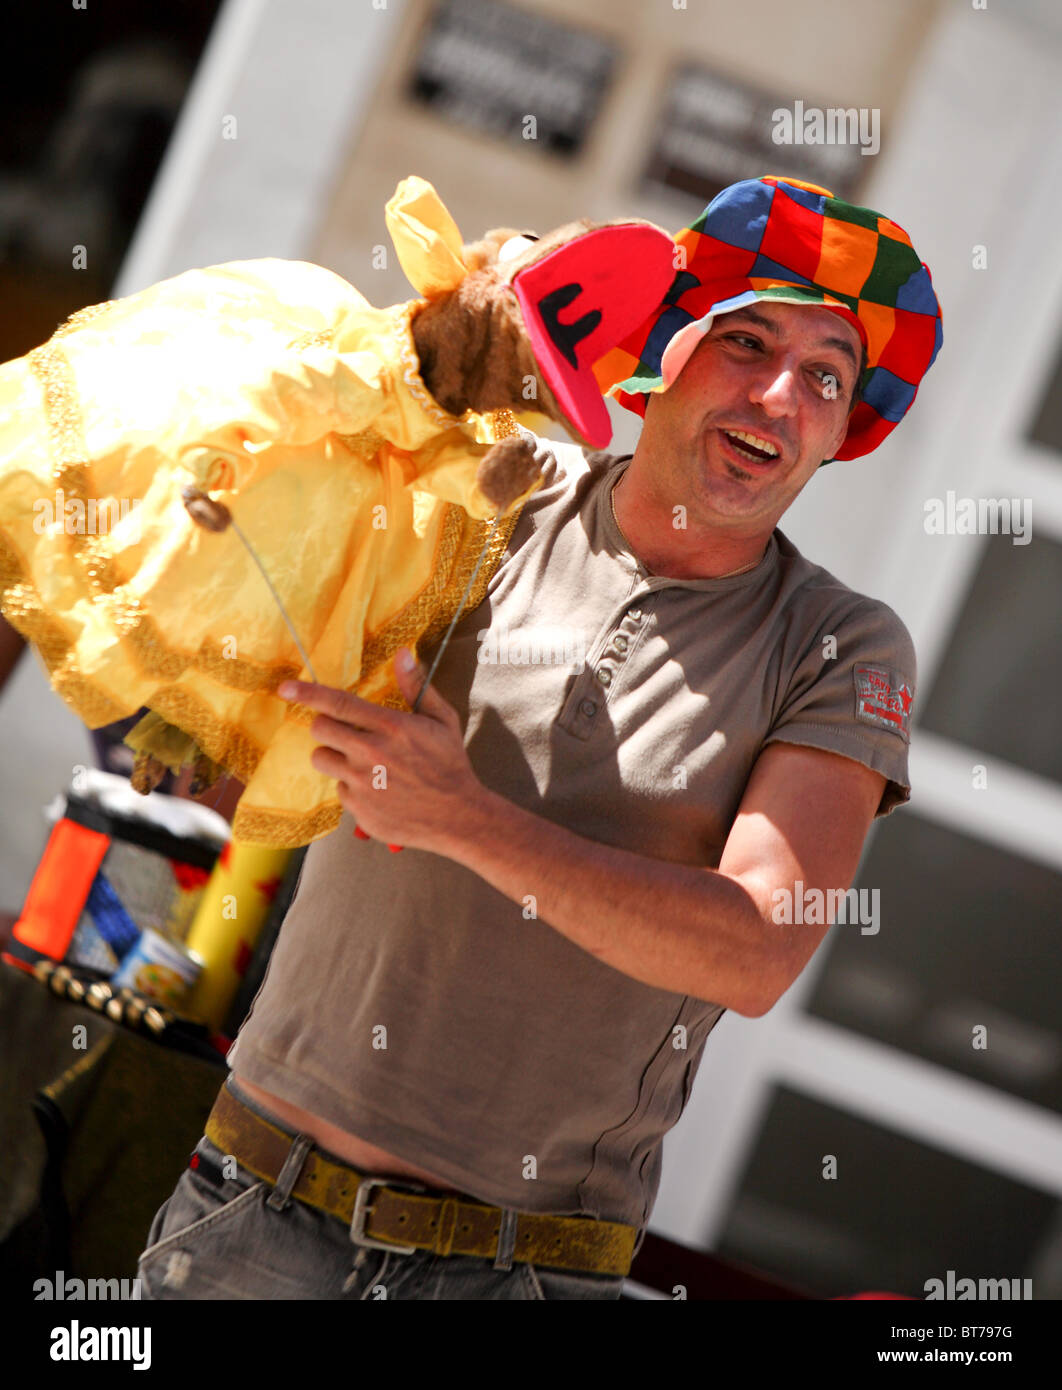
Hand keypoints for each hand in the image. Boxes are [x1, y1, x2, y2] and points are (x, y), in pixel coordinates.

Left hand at [278, 647, 483, 853]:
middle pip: (320, 730)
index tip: (285, 688)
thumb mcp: (442, 720)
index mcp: (391, 727)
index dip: (307, 693)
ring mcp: (362, 783)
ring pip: (322, 759)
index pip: (338, 704)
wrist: (457, 816)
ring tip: (360, 762)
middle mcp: (371, 753)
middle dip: (326, 726)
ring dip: (334, 756)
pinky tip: (377, 789)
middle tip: (346, 733)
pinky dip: (352, 787)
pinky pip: (339, 790)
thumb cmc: (450, 764)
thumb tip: (402, 654)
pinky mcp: (358, 808)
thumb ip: (417, 686)